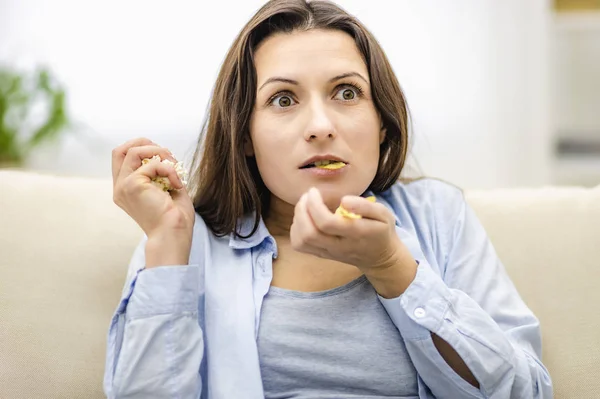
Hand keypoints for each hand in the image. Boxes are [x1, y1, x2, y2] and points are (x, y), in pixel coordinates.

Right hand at [112, 137, 195, 240]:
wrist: (173, 233)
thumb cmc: (174, 217)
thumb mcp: (166, 188)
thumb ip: (160, 171)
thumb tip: (165, 153)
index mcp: (126, 189)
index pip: (123, 158)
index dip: (143, 149)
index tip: (164, 158)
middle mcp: (120, 187)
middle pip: (121, 150)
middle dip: (145, 144)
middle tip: (167, 156)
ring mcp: (123, 186)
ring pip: (134, 151)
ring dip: (160, 153)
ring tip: (175, 167)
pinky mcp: (132, 185)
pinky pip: (152, 164)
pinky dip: (169, 169)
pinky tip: (176, 183)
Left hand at [290, 187, 414, 273]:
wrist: (380, 258)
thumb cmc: (381, 231)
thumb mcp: (384, 215)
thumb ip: (364, 206)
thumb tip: (344, 200)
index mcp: (355, 233)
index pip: (326, 223)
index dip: (314, 205)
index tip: (314, 191)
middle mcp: (339, 246)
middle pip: (309, 233)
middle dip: (302, 210)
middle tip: (307, 195)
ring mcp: (328, 252)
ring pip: (301, 241)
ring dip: (298, 219)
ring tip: (305, 205)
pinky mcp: (321, 254)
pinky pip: (300, 245)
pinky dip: (296, 229)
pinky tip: (304, 218)